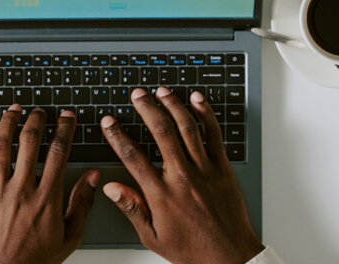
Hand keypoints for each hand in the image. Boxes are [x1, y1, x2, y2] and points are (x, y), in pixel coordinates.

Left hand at [0, 104, 100, 263]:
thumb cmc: (37, 258)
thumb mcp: (70, 235)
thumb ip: (82, 203)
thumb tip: (93, 177)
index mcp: (46, 197)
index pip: (59, 152)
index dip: (65, 129)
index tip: (67, 117)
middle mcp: (21, 189)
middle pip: (30, 142)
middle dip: (37, 120)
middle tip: (41, 111)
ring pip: (1, 147)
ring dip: (8, 123)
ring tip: (14, 110)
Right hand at [101, 88, 263, 263]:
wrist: (229, 256)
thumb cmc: (193, 250)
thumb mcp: (153, 236)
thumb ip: (132, 208)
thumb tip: (112, 188)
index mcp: (161, 194)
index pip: (132, 156)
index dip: (117, 135)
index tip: (109, 122)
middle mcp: (182, 176)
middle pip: (161, 132)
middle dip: (146, 108)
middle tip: (137, 95)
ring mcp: (204, 169)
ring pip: (186, 127)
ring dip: (172, 105)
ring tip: (161, 91)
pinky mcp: (222, 167)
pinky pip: (214, 134)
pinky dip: (206, 114)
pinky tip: (197, 100)